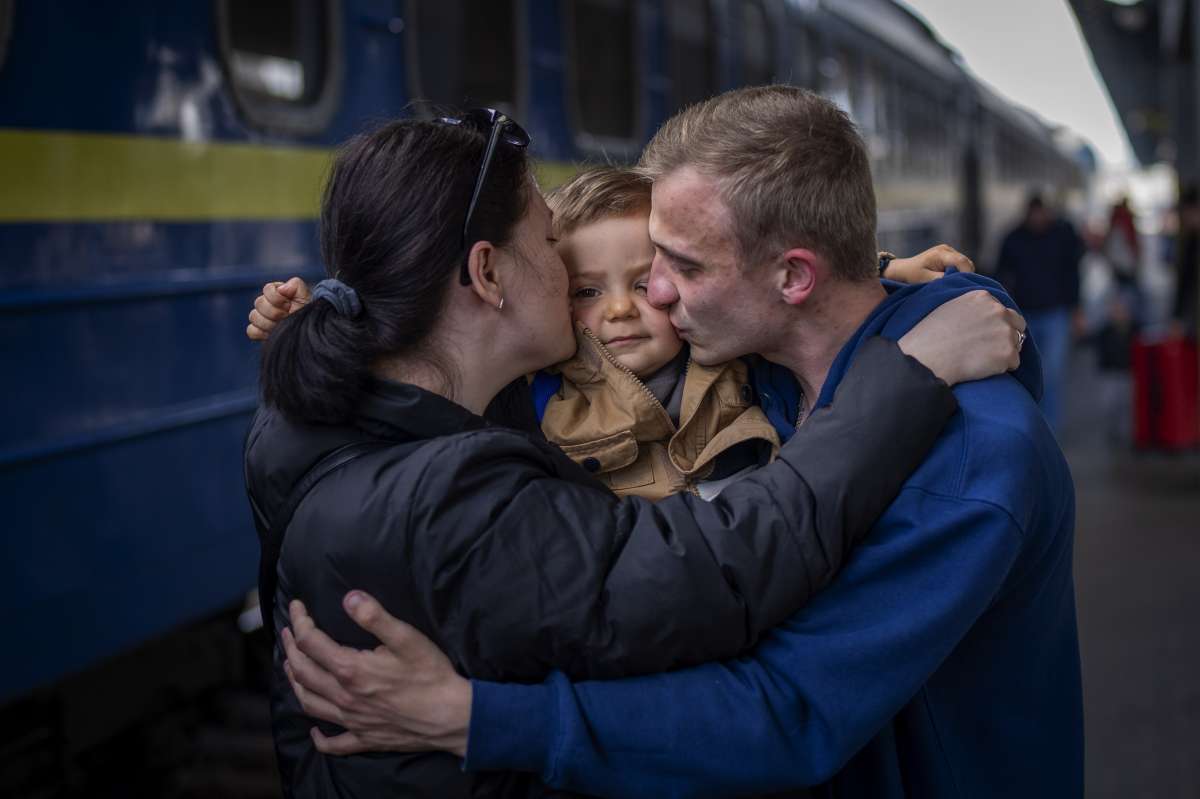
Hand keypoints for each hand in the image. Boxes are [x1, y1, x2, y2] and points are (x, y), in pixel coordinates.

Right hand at [246, 277, 310, 340]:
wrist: (310, 330)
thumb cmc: (308, 312)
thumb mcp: (306, 296)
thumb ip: (296, 285)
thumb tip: (281, 289)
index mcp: (277, 293)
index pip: (267, 289)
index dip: (277, 298)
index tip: (289, 305)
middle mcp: (267, 304)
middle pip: (259, 303)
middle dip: (275, 312)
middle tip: (287, 316)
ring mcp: (263, 318)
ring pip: (254, 316)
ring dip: (269, 322)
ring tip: (282, 326)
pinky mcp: (261, 332)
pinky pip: (252, 331)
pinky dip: (261, 333)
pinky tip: (273, 333)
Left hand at [282, 592, 471, 756]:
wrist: (451, 717)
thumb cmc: (431, 675)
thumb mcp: (407, 638)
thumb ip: (375, 616)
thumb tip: (349, 598)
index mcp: (350, 669)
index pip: (311, 642)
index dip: (300, 621)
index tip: (296, 605)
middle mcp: (344, 697)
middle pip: (303, 672)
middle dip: (291, 647)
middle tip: (288, 631)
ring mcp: (352, 720)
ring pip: (309, 703)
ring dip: (295, 683)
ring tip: (291, 666)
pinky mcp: (365, 738)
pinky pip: (334, 743)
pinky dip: (320, 738)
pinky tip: (315, 732)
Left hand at [884, 245, 975, 283]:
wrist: (903, 269)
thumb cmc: (911, 275)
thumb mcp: (926, 279)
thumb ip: (942, 279)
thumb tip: (958, 282)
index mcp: (940, 253)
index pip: (961, 262)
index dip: (966, 274)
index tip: (962, 286)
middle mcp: (946, 249)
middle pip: (966, 263)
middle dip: (963, 275)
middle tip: (953, 286)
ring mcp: (948, 251)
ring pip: (965, 264)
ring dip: (960, 274)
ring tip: (948, 282)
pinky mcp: (949, 255)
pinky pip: (960, 265)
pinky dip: (957, 273)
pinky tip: (947, 278)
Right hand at [897, 290, 1024, 385]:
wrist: (927, 357)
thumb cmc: (930, 336)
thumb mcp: (949, 307)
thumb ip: (971, 307)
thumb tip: (980, 316)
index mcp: (983, 297)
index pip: (1002, 309)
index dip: (994, 324)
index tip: (981, 335)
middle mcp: (998, 310)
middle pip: (1017, 324)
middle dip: (1007, 335)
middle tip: (988, 349)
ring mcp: (1005, 332)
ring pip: (1016, 345)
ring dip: (1003, 353)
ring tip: (980, 360)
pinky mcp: (1008, 353)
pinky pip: (1013, 363)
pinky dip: (1001, 368)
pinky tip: (981, 368)